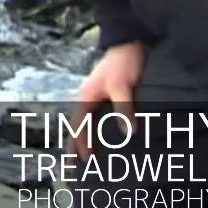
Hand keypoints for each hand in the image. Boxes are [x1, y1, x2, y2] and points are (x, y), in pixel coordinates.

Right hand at [69, 40, 144, 161]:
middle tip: (77, 164)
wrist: (130, 42)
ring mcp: (98, 97)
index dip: (81, 143)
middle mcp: (89, 99)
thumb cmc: (123, 62)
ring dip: (88, 139)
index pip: (79, 125)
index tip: (85, 160)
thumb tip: (128, 132)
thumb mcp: (122, 85)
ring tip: (89, 156)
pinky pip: (100, 117)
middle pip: (79, 126)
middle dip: (77, 144)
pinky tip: (106, 138)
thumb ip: (123, 108)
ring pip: (89, 123)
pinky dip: (99, 130)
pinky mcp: (109, 95)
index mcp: (86, 97)